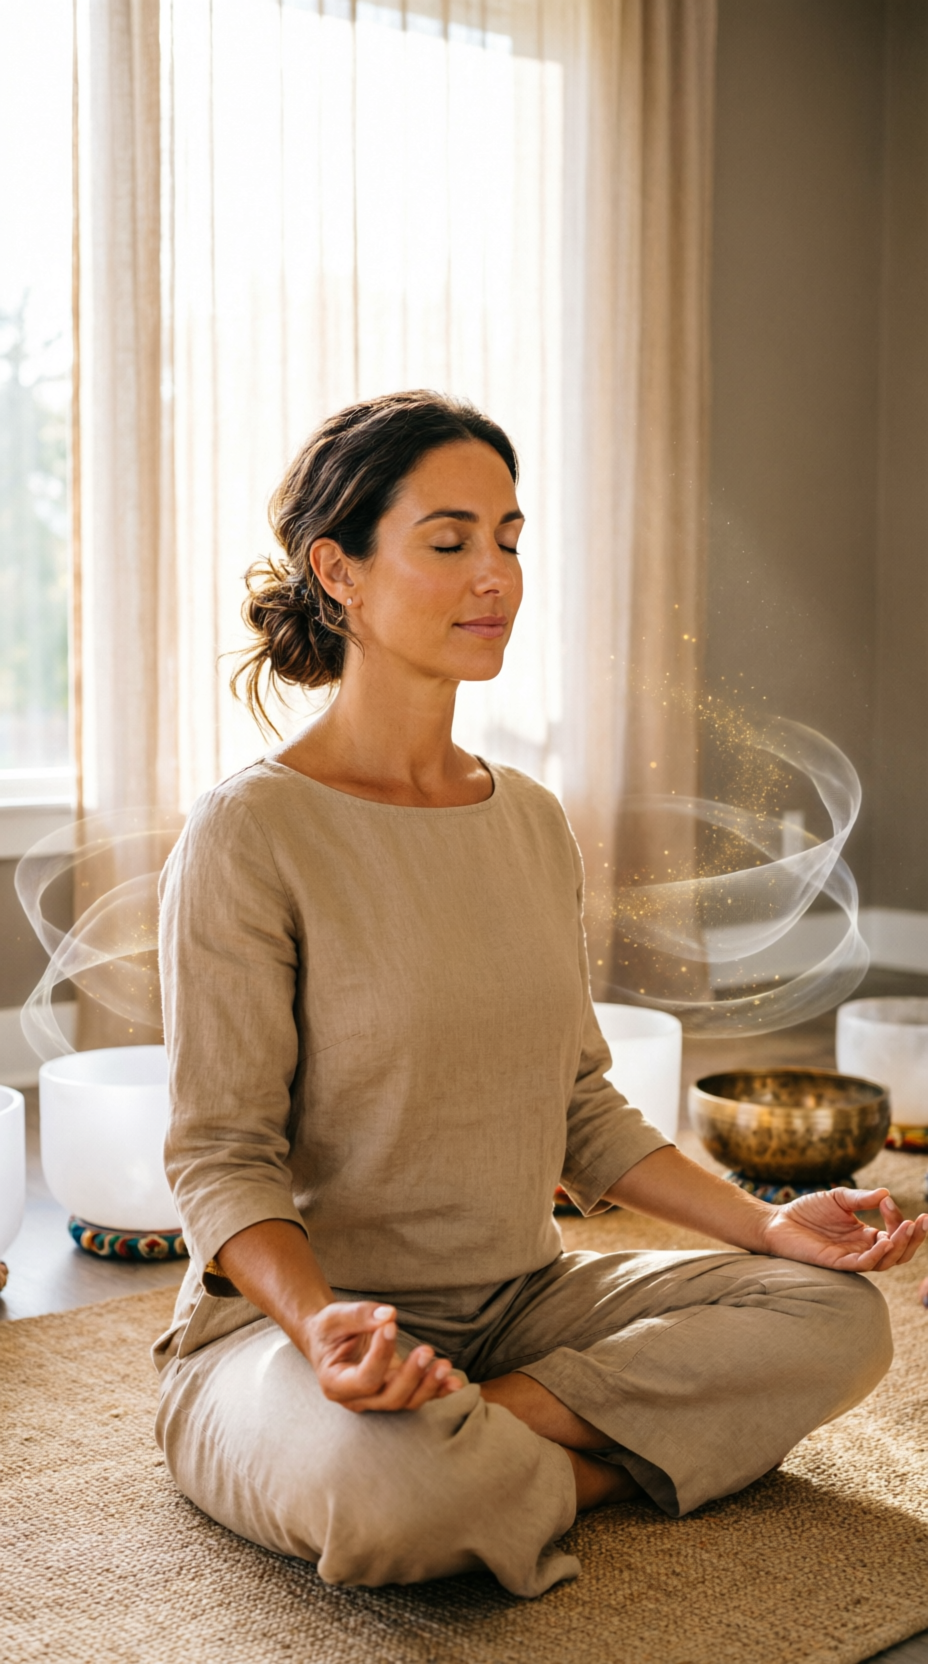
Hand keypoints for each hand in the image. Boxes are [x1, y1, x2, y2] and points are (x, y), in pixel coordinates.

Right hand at [303, 1301, 462, 1413]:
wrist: (329, 1339)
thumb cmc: (329, 1328)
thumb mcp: (335, 1317)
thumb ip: (360, 1315)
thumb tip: (389, 1314)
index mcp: (335, 1383)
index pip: (365, 1378)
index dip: (380, 1355)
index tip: (391, 1325)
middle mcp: (356, 1399)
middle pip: (389, 1398)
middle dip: (411, 1377)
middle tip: (426, 1350)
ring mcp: (376, 1398)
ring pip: (406, 1402)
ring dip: (429, 1386)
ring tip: (445, 1365)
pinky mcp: (394, 1390)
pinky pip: (417, 1396)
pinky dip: (438, 1390)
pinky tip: (455, 1383)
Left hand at [760, 1186, 927, 1272]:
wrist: (777, 1222)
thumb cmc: (807, 1211)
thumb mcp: (838, 1198)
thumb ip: (861, 1198)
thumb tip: (886, 1194)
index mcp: (865, 1236)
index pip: (894, 1234)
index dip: (897, 1219)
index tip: (887, 1202)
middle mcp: (862, 1250)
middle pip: (898, 1253)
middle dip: (914, 1238)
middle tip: (923, 1221)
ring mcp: (851, 1258)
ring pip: (886, 1261)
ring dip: (900, 1245)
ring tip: (906, 1228)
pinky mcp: (837, 1264)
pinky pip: (863, 1265)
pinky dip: (877, 1255)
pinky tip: (884, 1241)